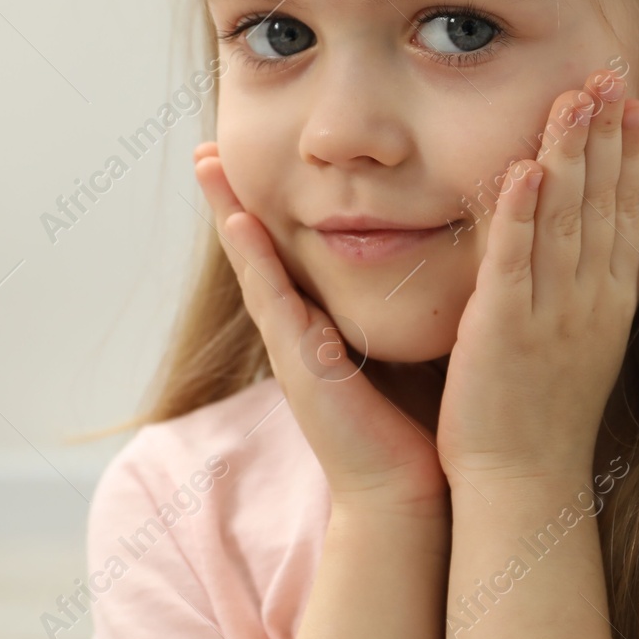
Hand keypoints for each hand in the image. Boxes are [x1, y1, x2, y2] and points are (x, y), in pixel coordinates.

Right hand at [193, 143, 447, 516]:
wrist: (408, 490)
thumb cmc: (415, 422)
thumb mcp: (403, 345)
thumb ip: (403, 305)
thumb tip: (434, 253)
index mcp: (320, 324)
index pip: (289, 252)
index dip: (267, 207)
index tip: (247, 159)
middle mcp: (297, 330)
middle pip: (257, 251)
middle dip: (230, 199)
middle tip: (205, 148)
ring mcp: (291, 345)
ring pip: (253, 266)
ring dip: (227, 214)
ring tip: (206, 165)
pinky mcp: (299, 363)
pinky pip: (271, 300)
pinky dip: (253, 260)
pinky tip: (239, 222)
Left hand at [434, 68, 638, 489]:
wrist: (524, 482)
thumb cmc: (552, 410)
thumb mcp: (599, 337)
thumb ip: (625, 277)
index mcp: (610, 296)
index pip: (623, 207)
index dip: (626, 150)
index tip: (629, 97)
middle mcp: (590, 298)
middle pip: (601, 200)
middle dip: (604, 134)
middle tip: (608, 71)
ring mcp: (550, 313)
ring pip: (563, 218)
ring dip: (568, 154)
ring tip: (574, 96)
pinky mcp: (505, 329)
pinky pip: (515, 260)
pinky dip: (520, 212)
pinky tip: (523, 165)